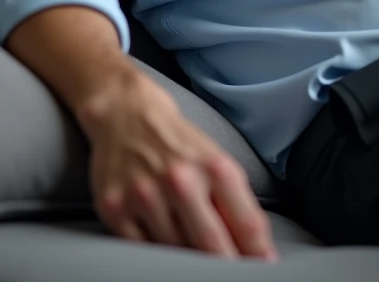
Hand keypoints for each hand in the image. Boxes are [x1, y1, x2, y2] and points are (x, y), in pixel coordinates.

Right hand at [76, 69, 278, 260]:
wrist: (126, 113)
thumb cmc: (177, 142)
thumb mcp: (213, 159)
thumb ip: (231, 201)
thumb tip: (253, 249)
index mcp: (213, 166)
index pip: (245, 222)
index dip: (258, 253)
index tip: (264, 269)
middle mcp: (180, 179)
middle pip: (212, 244)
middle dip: (227, 268)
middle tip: (234, 278)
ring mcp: (145, 194)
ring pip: (175, 252)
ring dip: (189, 263)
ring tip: (196, 263)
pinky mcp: (115, 207)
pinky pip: (141, 250)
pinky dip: (155, 256)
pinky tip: (163, 251)